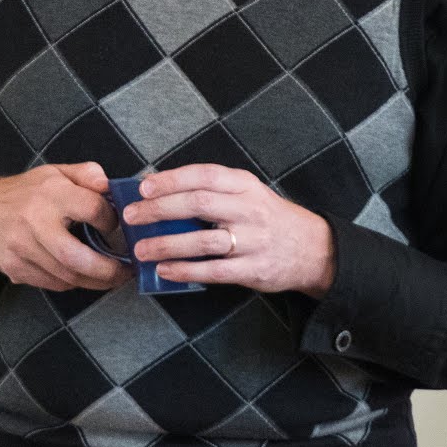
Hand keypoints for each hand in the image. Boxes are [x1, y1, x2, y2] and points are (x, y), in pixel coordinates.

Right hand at [0, 162, 128, 291]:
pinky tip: (84, 277)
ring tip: (112, 278)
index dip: (111, 219)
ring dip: (95, 282)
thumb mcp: (55, 172)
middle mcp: (34, 222)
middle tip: (126, 272)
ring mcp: (22, 249)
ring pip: (67, 277)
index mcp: (49, 194)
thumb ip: (87, 174)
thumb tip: (110, 186)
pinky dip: (73, 283)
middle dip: (107, 271)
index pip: (92, 209)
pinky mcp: (16, 269)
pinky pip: (53, 284)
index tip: (114, 224)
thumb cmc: (25, 192)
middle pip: (77, 258)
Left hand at [122, 165, 336, 296]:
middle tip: (132, 216)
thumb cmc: (269, 218)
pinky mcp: (254, 269)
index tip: (144, 186)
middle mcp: (250, 209)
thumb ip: (212, 190)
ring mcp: (253, 240)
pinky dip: (186, 271)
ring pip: (203, 240)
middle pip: (199, 204)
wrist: (314, 248)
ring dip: (167, 244)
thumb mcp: (248, 193)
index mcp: (245, 185)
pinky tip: (165, 271)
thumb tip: (159, 187)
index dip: (172, 179)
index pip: (205, 176)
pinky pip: (214, 270)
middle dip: (160, 209)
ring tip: (141, 249)